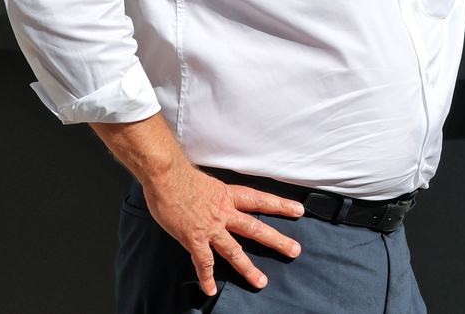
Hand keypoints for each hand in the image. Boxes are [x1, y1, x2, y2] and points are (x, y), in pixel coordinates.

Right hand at [142, 166, 304, 295]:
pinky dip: (207, 277)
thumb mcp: (207, 182)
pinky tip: (210, 289)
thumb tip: (215, 199)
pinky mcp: (194, 239)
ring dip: (248, 268)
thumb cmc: (181, 175)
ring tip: (261, 281)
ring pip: (235, 251)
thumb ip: (215, 194)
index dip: (281, 206)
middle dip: (277, 241)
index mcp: (229, 195)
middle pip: (256, 228)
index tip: (299, 211)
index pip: (261, 201)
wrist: (166, 177)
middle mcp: (224, 212)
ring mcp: (211, 228)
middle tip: (294, 250)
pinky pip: (204, 262)